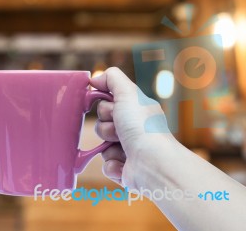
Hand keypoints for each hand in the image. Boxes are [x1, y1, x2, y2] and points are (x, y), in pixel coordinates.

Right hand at [91, 67, 177, 189]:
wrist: (153, 163)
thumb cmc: (142, 126)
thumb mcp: (128, 93)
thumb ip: (112, 78)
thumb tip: (95, 79)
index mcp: (135, 111)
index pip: (107, 105)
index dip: (105, 106)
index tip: (112, 108)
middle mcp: (134, 129)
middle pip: (102, 124)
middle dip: (106, 127)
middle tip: (119, 130)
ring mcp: (129, 150)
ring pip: (102, 146)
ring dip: (108, 147)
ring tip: (123, 149)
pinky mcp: (125, 170)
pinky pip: (106, 164)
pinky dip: (112, 164)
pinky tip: (124, 164)